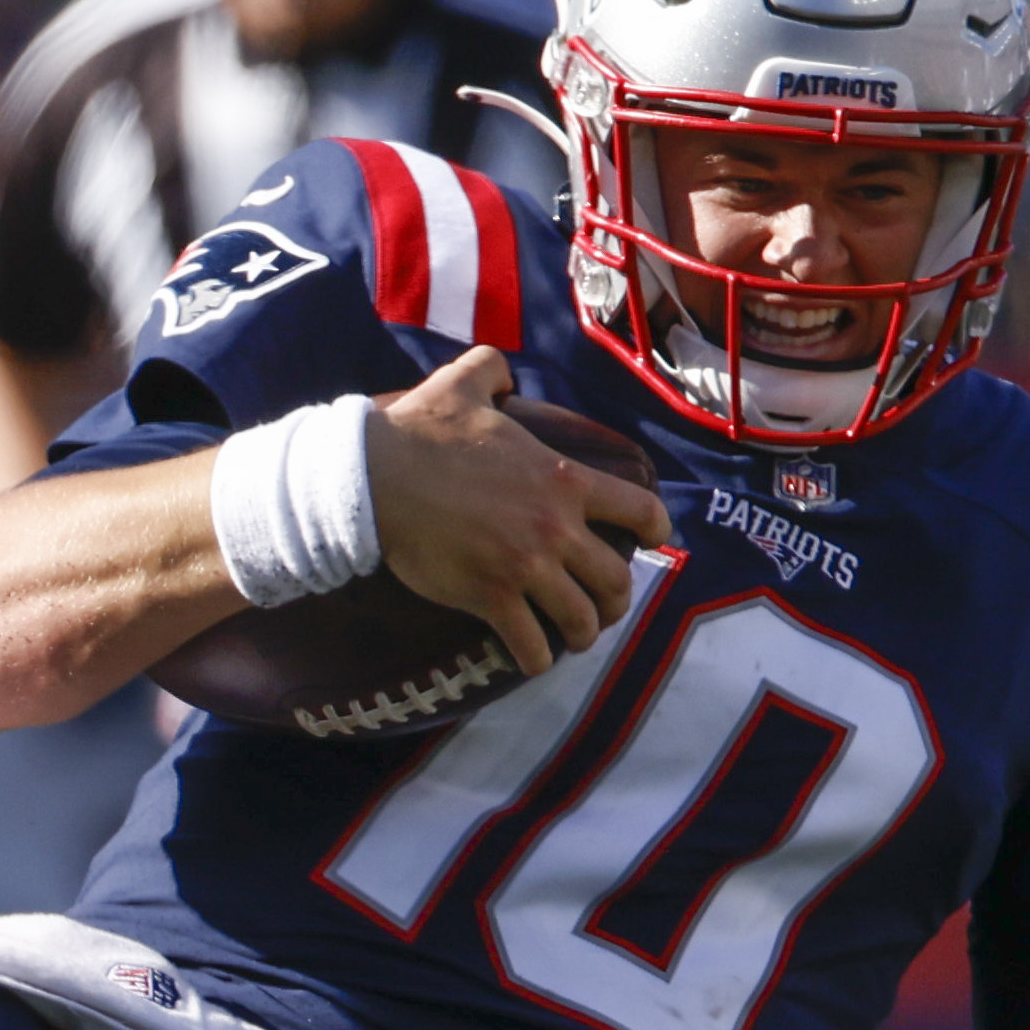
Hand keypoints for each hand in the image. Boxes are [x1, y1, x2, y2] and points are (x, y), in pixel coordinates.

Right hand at [363, 347, 660, 673]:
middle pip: (614, 580)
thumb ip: (494, 370)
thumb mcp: (463, 382)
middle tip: (604, 605)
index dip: (654, 530)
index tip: (651, 541)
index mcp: (563, 479)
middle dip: (616, 599)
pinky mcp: (490, 597)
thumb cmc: (418, 433)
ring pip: (580, 619)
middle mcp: (556, 528)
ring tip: (572, 638)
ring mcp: (525, 567)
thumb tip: (503, 374)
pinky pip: (530, 643)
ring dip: (582, 634)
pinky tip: (532, 659)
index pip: (639, 510)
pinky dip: (536, 659)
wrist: (374, 478)